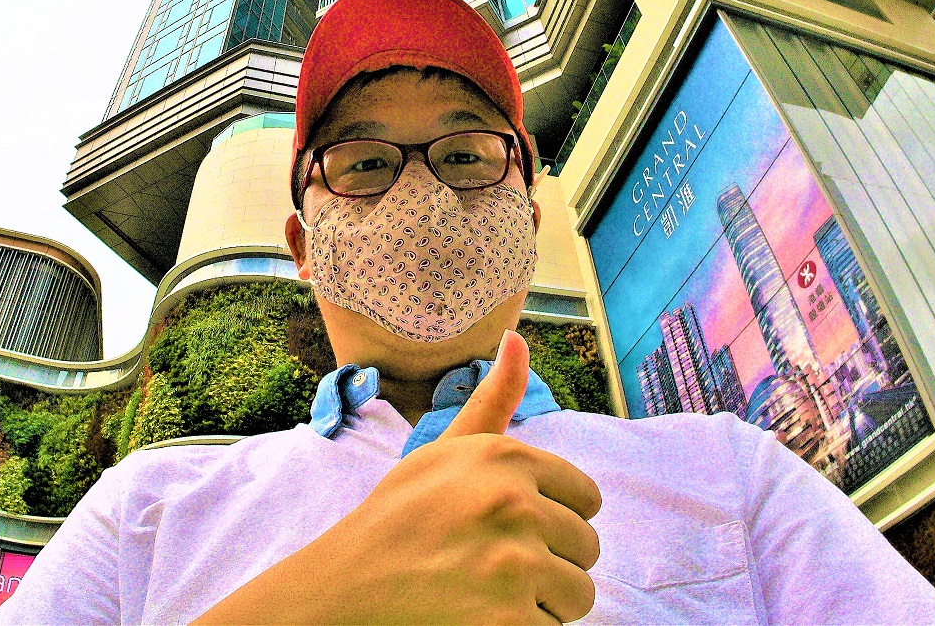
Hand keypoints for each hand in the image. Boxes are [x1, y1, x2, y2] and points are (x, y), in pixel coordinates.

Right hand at [195, 330, 601, 623]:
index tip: (508, 528)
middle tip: (491, 565)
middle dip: (549, 562)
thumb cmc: (400, 517)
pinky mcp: (509, 621)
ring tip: (488, 591)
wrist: (347, 587)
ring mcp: (513, 563)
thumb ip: (494, 399)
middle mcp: (515, 503)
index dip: (552, 518)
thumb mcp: (445, 449)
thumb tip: (518, 337)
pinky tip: (482, 618)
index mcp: (505, 458)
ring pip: (579, 593)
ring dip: (542, 602)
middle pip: (586, 547)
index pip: (587, 498)